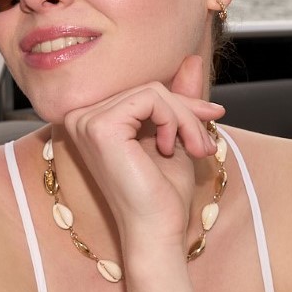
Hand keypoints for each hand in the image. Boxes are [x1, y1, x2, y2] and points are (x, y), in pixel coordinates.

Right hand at [59, 55, 225, 252]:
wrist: (156, 232)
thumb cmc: (161, 195)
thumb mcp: (175, 135)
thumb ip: (178, 97)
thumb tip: (192, 59)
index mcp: (90, 120)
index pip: (140, 92)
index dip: (180, 103)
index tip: (212, 117)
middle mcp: (79, 118)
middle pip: (146, 88)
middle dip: (186, 112)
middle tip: (205, 143)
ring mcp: (86, 121)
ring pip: (152, 92)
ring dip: (184, 120)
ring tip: (195, 149)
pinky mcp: (101, 127)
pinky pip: (151, 100)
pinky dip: (175, 121)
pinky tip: (172, 149)